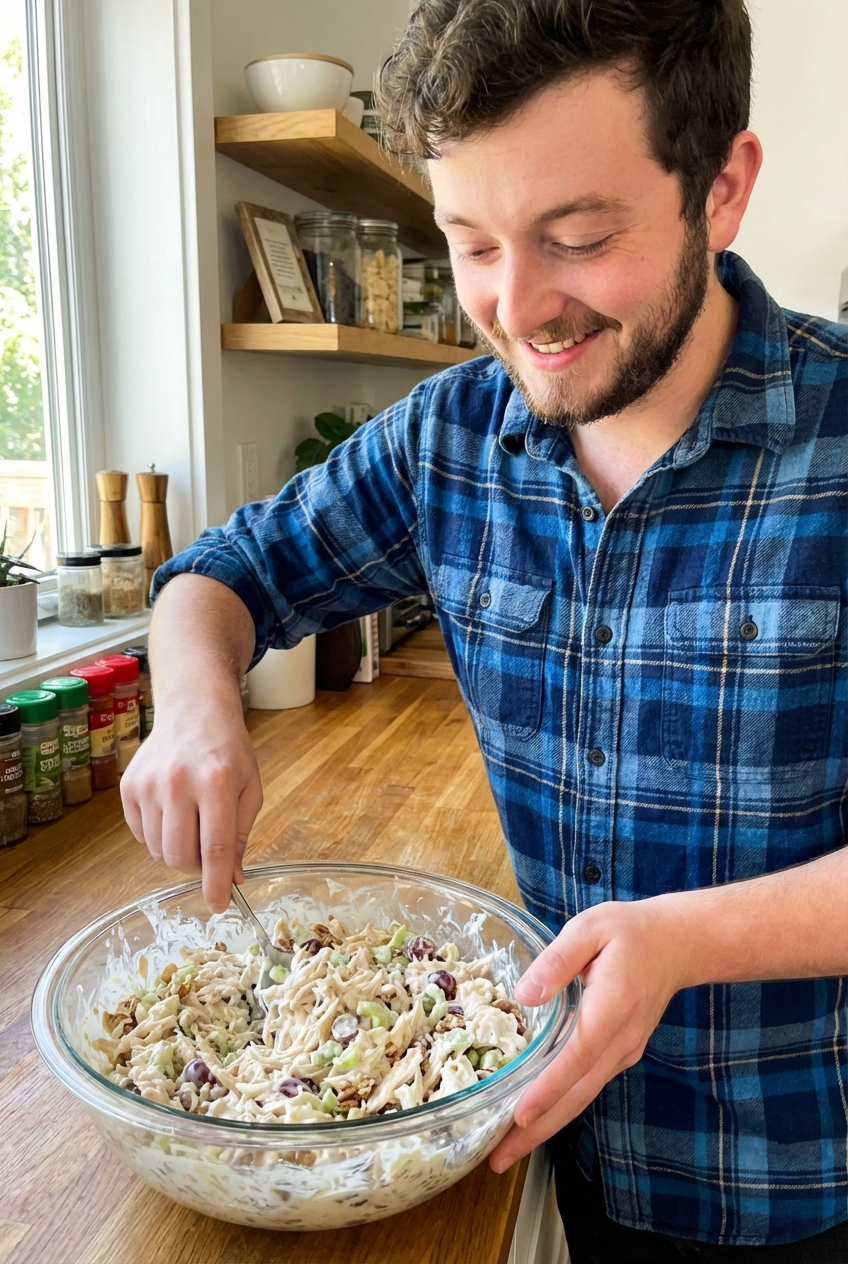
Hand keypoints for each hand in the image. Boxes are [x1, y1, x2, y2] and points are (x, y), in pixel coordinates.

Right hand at [121, 692, 262, 913]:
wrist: (194, 710)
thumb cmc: (229, 750)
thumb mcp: (250, 788)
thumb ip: (241, 835)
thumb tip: (231, 878)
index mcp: (216, 783)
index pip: (214, 849)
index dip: (215, 885)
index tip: (218, 906)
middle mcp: (178, 783)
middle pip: (180, 856)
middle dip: (197, 868)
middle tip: (209, 853)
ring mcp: (148, 784)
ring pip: (159, 851)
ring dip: (178, 852)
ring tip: (193, 824)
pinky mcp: (128, 786)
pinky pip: (141, 835)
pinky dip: (158, 836)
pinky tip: (172, 811)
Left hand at [489, 896, 687, 1172]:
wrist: (678, 944)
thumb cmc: (629, 931)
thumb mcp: (589, 929)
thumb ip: (557, 961)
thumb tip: (524, 994)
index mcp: (611, 1007)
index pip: (576, 1055)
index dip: (547, 1088)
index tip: (519, 1115)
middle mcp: (619, 1040)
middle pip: (577, 1093)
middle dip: (537, 1129)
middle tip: (498, 1157)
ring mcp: (623, 1051)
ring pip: (582, 1097)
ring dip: (546, 1126)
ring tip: (508, 1151)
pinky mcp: (619, 1053)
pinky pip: (587, 1086)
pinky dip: (560, 1107)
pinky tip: (535, 1118)